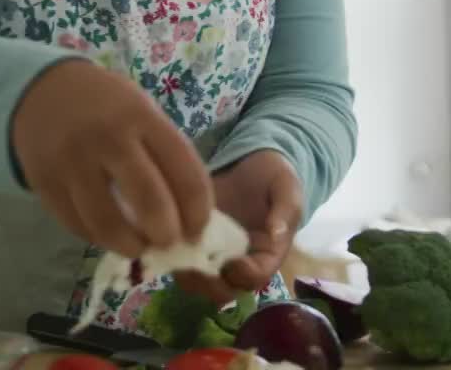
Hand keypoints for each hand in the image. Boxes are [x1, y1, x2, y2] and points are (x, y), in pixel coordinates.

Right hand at [11, 60, 213, 257]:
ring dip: (132, 246)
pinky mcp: (45, 184)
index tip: (198, 231)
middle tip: (169, 243)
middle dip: (167, 235)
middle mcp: (108, 139)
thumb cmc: (105, 105)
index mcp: (142, 118)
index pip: (185, 174)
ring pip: (108, 225)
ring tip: (139, 246)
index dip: (198, 213)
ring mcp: (72, 163)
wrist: (40, 89)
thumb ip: (164, 156)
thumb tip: (187, 214)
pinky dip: (98, 238)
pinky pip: (78, 226)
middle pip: (150, 203)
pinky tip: (109, 233)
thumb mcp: (142, 112)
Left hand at [176, 150, 303, 303]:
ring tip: (178, 253)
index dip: (245, 275)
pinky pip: (178, 260)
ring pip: (198, 281)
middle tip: (197, 265)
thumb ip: (286, 210)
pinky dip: (169, 257)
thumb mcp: (287, 187)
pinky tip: (164, 239)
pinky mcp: (190, 240)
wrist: (248, 161)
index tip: (234, 263)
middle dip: (211, 284)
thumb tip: (276, 233)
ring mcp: (213, 253)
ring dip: (187, 274)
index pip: (257, 277)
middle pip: (225, 289)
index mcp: (267, 254)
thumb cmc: (273, 176)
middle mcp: (239, 261)